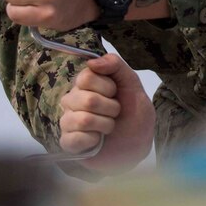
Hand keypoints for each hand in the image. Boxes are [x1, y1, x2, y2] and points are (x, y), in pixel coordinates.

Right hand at [60, 54, 155, 172]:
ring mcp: (68, 121)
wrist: (138, 143)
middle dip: (111, 109)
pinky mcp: (67, 142)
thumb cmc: (134, 112)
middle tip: (115, 113)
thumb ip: (115, 65)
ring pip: (83, 120)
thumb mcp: (132, 83)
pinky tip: (98, 140)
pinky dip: (93, 141)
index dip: (107, 88)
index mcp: (85, 84)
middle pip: (87, 100)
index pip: (86, 77)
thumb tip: (91, 62)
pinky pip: (73, 139)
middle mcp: (72, 100)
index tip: (115, 94)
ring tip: (109, 127)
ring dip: (105, 125)